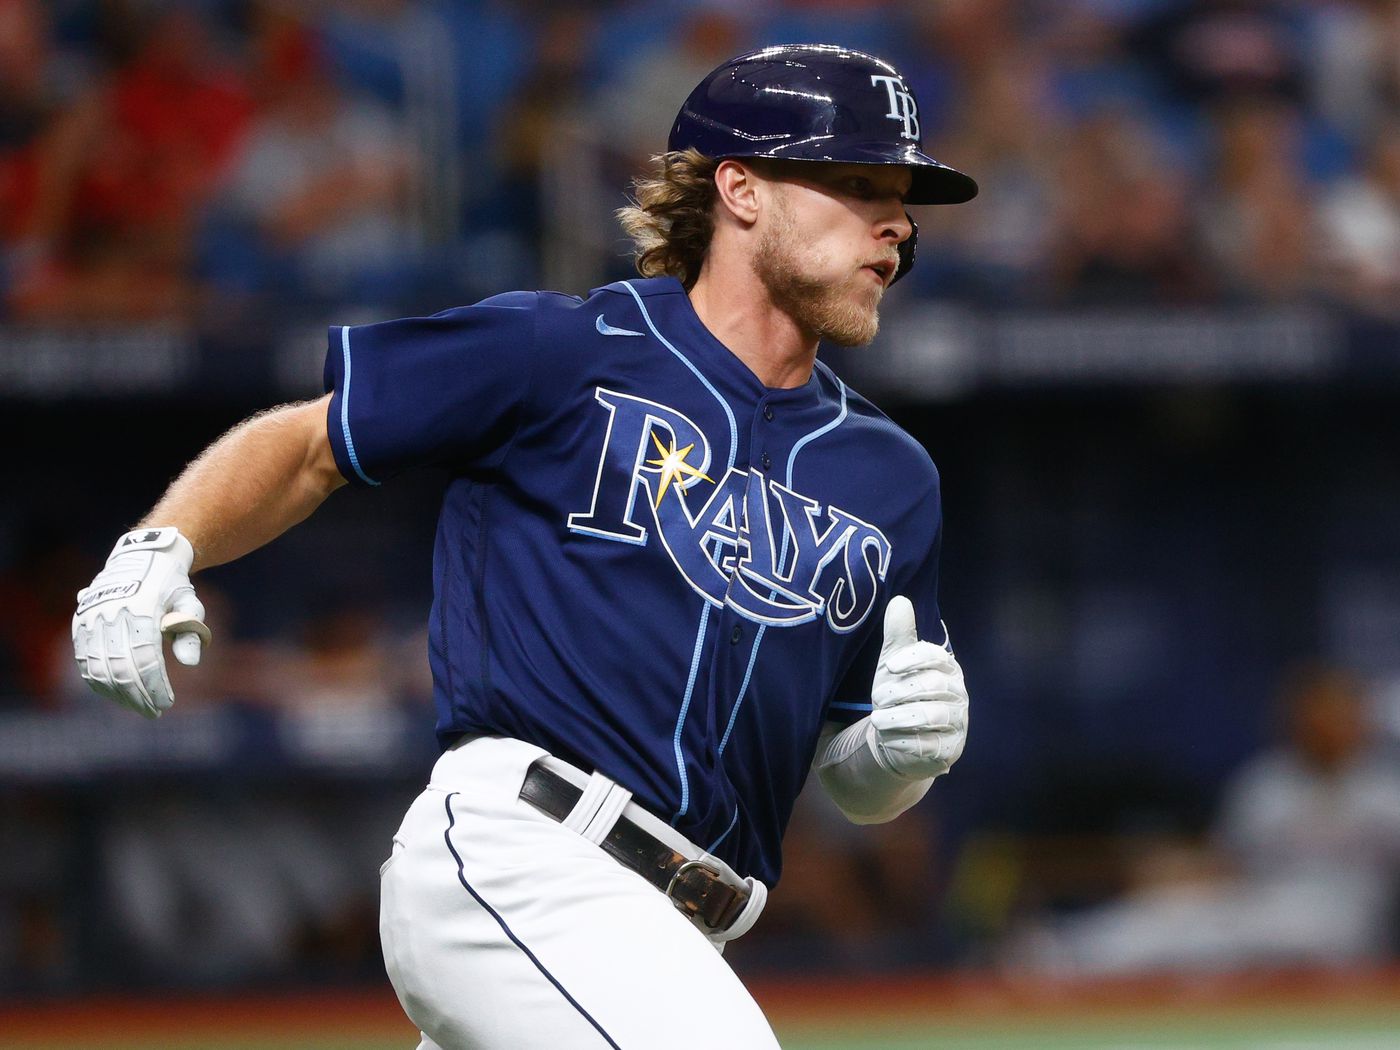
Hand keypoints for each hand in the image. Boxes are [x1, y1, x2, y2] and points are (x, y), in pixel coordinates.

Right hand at [72, 527, 210, 717]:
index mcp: (143, 608)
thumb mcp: (189, 602)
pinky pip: (84, 660)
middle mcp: (113, 613)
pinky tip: (114, 694)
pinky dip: (97, 681)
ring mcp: (93, 617)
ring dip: (117, 693)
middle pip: (121, 667)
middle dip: (138, 695)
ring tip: (136, 706)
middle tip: (154, 712)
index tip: (167, 703)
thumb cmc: (171, 585)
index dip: (155, 686)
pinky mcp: (80, 622)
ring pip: (100, 667)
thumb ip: (191, 631)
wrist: (140, 557)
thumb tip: (191, 663)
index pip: (146, 658)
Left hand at [866, 595, 968, 779]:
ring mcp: (958, 723)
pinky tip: (890, 739)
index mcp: (947, 668)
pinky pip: (932, 745)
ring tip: (878, 720)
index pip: (936, 657)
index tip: (890, 666)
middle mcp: (957, 693)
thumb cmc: (898, 695)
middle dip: (900, 692)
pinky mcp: (951, 749)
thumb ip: (898, 635)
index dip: (913, 659)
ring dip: (901, 717)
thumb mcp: (893, 665)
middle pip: (933, 685)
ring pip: (934, 715)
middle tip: (876, 699)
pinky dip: (908, 741)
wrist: (897, 739)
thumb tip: (900, 600)